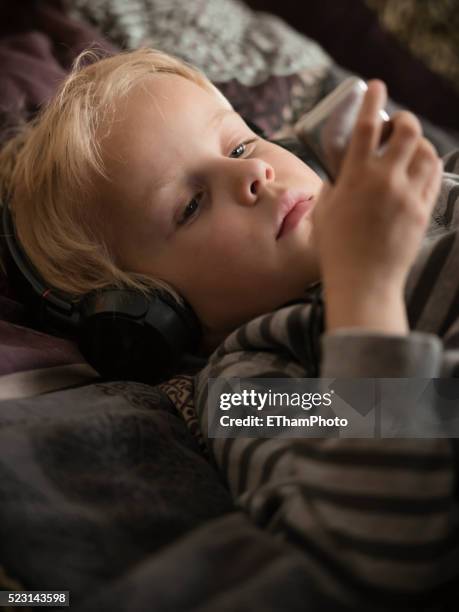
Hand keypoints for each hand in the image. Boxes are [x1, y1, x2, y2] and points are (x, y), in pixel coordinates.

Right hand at [311, 80, 442, 331]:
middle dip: (405, 119)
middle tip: (397, 122)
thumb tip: (340, 172)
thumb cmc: (336, 249)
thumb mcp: (324, 211)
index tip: (377, 86)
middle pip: (408, 132)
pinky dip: (428, 164)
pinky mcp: (423, 211)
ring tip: (411, 145)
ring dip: (420, 141)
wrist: (364, 281)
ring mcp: (408, 196)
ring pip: (427, 152)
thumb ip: (333, 185)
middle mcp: (386, 181)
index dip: (374, 100)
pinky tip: (420, 166)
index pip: (368, 127)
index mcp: (356, 178)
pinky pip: (433, 177)